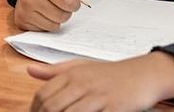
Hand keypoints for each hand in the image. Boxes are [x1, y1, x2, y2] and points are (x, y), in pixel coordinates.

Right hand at [14, 0, 80, 30]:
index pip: (67, 2)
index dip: (74, 3)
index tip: (73, 0)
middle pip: (62, 16)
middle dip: (66, 11)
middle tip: (62, 4)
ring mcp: (24, 11)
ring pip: (54, 25)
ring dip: (57, 19)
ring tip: (52, 8)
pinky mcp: (21, 22)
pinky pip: (45, 30)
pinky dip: (47, 24)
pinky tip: (43, 14)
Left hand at [29, 52, 173, 111]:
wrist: (144, 74)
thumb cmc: (111, 73)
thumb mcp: (82, 67)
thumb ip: (55, 71)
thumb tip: (30, 70)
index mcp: (72, 74)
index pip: (43, 95)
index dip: (35, 111)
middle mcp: (82, 83)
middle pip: (52, 107)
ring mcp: (98, 96)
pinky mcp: (114, 108)